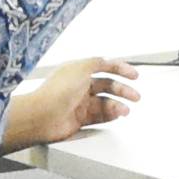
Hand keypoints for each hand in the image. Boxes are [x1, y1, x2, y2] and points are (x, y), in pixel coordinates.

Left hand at [1, 55, 137, 149]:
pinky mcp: (79, 119)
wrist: (43, 116)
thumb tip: (107, 59)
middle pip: (107, 86)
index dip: (120, 69)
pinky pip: (99, 116)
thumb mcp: (81, 68)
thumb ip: (96, 62)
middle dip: (123, 89)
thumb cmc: (57, 92)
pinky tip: (118, 115)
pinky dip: (110, 115)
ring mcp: (79, 103)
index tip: (133, 74)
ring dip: (118, 105)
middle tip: (135, 95)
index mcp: (78, 71)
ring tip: (125, 110)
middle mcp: (79, 86)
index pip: (103, 66)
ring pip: (105, 102)